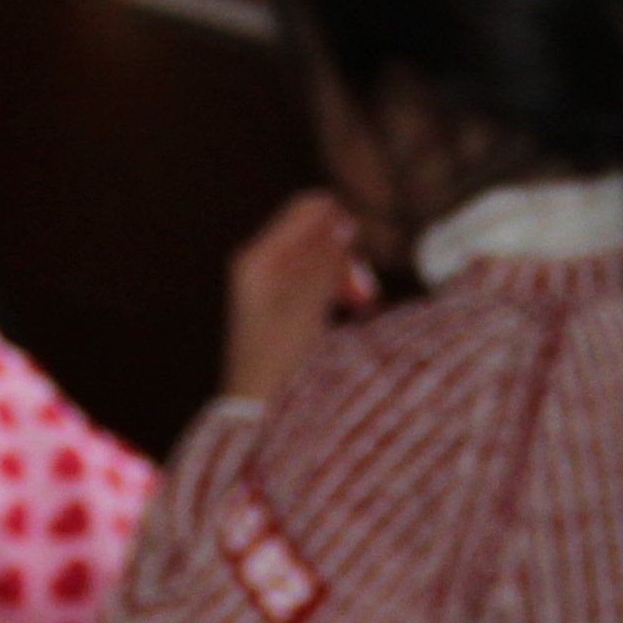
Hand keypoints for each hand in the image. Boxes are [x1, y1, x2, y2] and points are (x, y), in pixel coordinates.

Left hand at [220, 191, 371, 405]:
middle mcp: (261, 266)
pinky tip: (354, 314)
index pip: (307, 210)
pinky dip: (337, 294)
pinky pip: (317, 285)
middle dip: (345, 256)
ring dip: (346, 278)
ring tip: (364, 306)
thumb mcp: (306, 306)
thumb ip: (325, 261)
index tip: (362, 253)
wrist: (257, 413)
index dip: (340, 222)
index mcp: (258, 258)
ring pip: (321, 262)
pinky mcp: (283, 310)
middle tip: (365, 292)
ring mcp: (271, 288)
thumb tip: (345, 221)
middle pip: (317, 236)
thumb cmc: (278, 360)